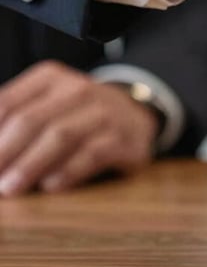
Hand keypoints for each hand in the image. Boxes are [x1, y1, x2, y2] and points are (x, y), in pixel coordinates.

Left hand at [0, 61, 157, 195]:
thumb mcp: (45, 105)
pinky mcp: (123, 138)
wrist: (133, 119)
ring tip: (10, 188)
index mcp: (51, 78)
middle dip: (4, 152)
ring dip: (29, 165)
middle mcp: (79, 89)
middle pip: (31, 120)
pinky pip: (91, 154)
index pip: (8, 103)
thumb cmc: (76, 116)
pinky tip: (50, 186)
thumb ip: (12, 120)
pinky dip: (67, 172)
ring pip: (61, 135)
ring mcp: (104, 112)